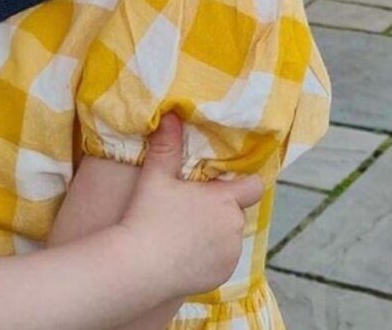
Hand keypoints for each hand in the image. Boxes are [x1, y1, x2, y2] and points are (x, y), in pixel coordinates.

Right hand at [119, 115, 263, 296]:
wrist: (137, 267)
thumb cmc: (147, 217)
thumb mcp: (155, 176)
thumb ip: (167, 145)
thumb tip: (171, 114)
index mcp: (224, 200)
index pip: (253, 185)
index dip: (242, 182)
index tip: (222, 182)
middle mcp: (234, 227)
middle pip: (234, 211)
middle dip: (218, 208)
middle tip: (187, 207)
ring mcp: (230, 255)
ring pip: (228, 237)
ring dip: (214, 233)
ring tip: (182, 233)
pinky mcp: (222, 276)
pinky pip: (221, 260)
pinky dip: (208, 256)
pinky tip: (182, 254)